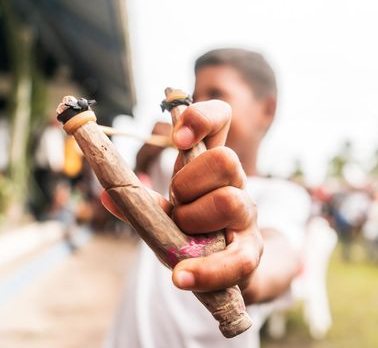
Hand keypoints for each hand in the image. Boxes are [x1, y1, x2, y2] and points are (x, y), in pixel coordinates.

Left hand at [101, 100, 262, 300]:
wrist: (224, 271)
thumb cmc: (193, 233)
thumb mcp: (166, 214)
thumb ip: (142, 204)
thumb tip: (109, 195)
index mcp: (210, 166)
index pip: (221, 120)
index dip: (202, 118)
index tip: (177, 138)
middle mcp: (235, 183)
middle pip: (225, 159)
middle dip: (187, 184)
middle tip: (176, 204)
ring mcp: (246, 214)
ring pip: (228, 200)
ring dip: (193, 220)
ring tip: (184, 235)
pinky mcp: (251, 250)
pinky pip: (237, 259)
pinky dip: (205, 269)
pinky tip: (181, 276)